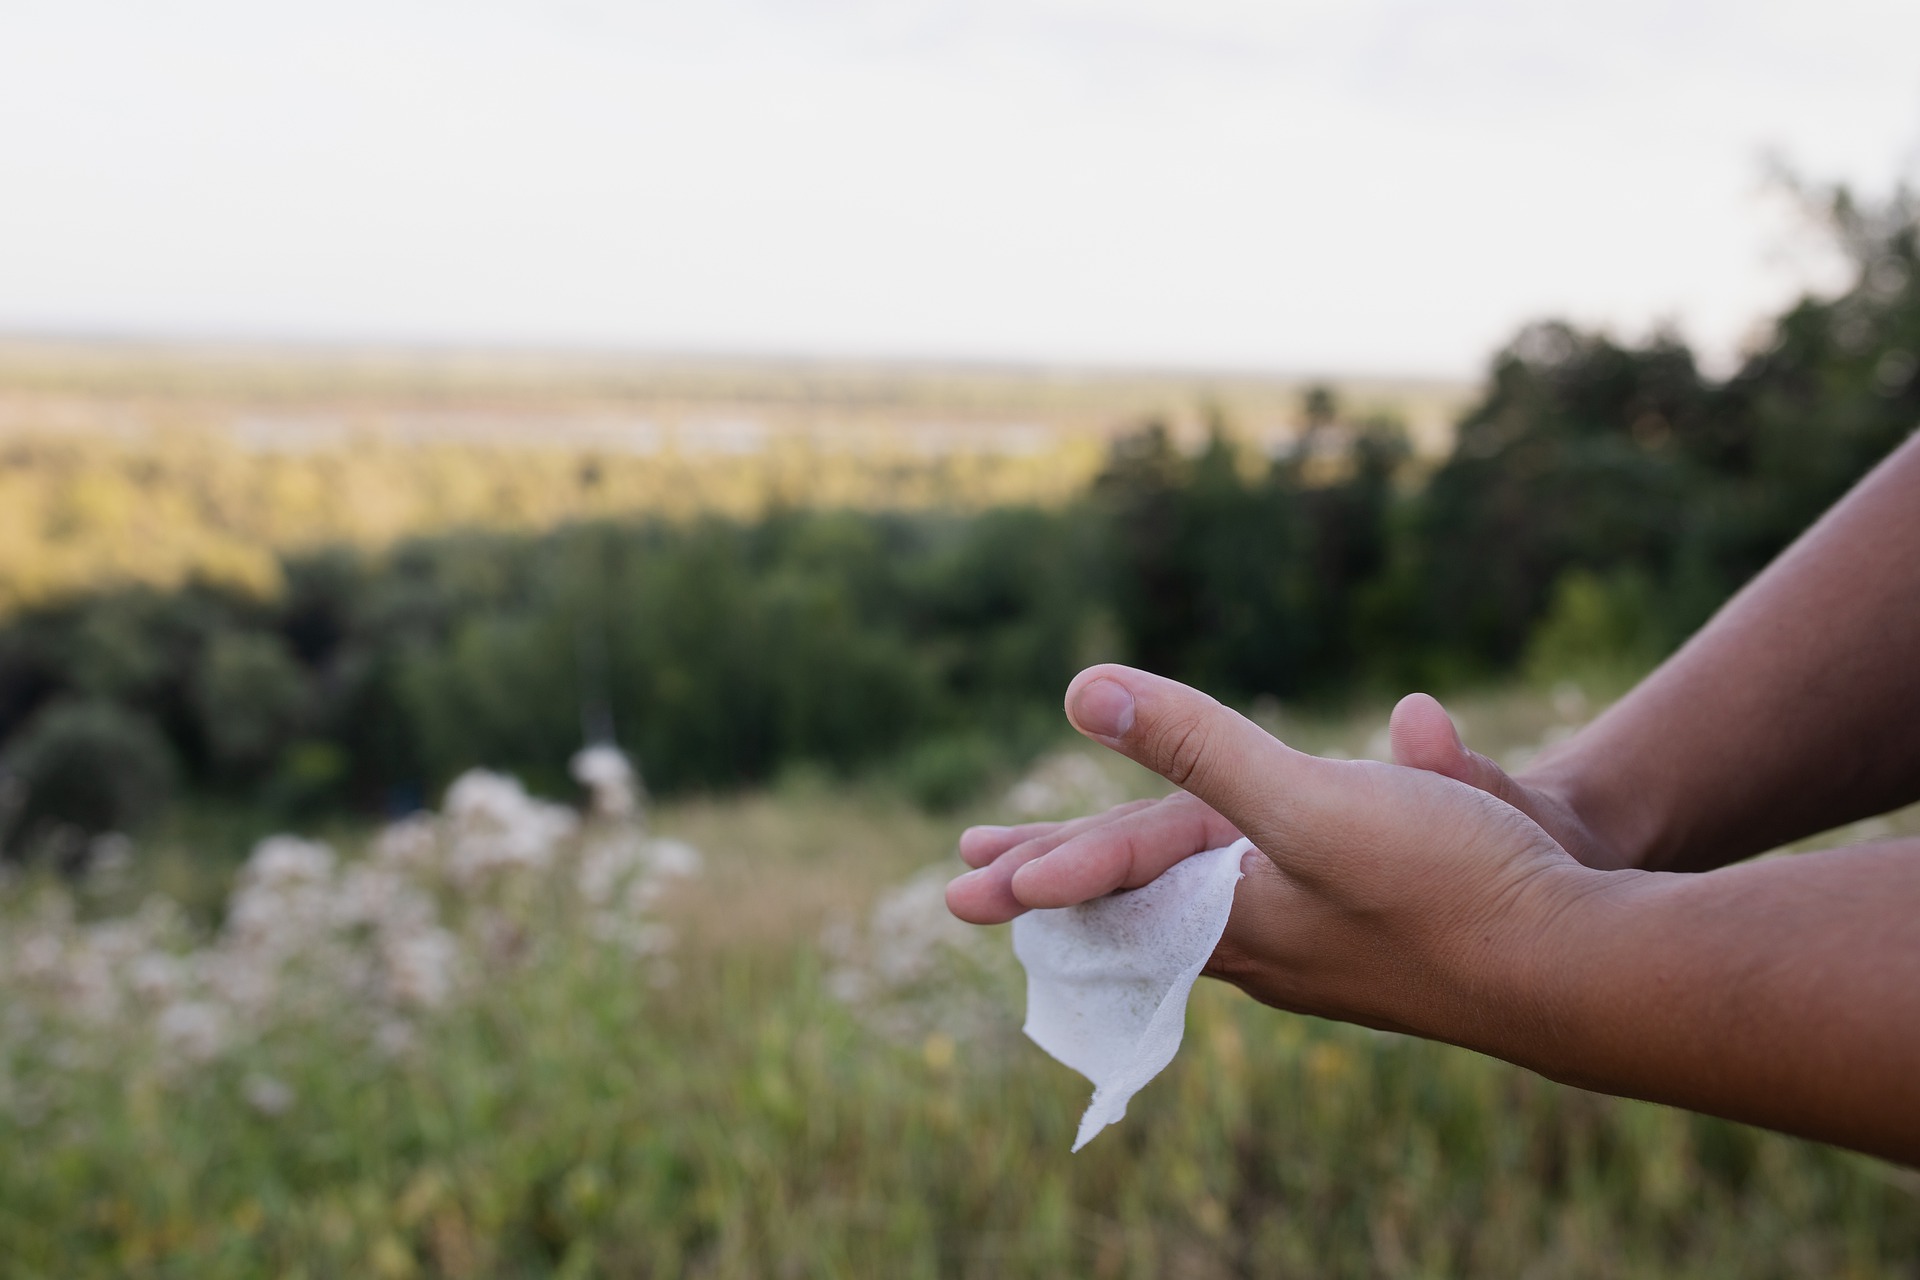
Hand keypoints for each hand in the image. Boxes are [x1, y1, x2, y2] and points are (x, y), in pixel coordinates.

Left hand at [948, 665, 1604, 1043]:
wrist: (1588, 963)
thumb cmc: (1449, 884)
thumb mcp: (1305, 803)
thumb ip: (1196, 746)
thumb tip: (1083, 693)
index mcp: (1235, 917)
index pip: (1115, 889)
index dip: (1046, 868)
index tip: (970, 878)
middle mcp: (1268, 946)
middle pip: (1146, 909)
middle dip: (1075, 884)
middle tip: (1007, 882)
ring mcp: (1326, 948)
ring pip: (1209, 911)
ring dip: (1147, 883)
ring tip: (1115, 879)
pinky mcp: (1383, 933)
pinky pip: (1275, 910)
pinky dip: (1230, 887)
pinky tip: (1248, 885)